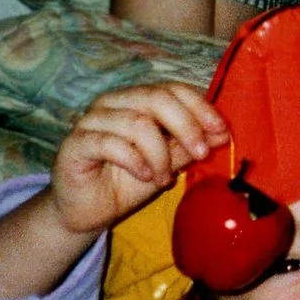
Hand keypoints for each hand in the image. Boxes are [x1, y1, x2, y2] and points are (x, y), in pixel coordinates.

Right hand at [49, 82, 227, 236]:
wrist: (89, 210)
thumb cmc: (128, 181)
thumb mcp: (167, 163)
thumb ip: (189, 146)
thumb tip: (222, 133)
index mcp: (137, 99)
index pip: (173, 89)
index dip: (200, 107)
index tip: (221, 130)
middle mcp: (113, 102)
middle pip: (157, 99)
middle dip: (187, 126)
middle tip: (201, 154)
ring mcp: (91, 120)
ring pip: (137, 123)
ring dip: (159, 154)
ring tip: (164, 178)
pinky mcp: (76, 142)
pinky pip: (110, 143)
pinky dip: (135, 161)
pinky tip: (144, 176)